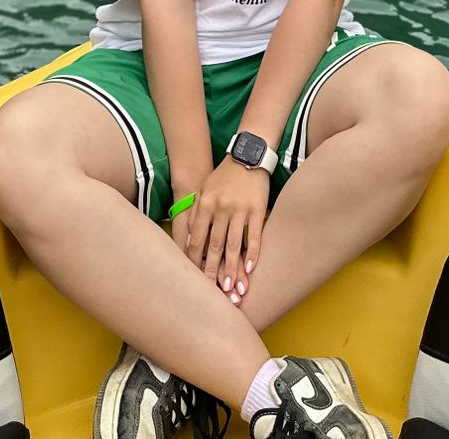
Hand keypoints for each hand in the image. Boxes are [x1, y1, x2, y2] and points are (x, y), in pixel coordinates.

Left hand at [180, 155, 267, 301]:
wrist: (247, 155)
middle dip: (213, 271)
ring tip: (230, 287)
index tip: (195, 279)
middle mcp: (221, 208)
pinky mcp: (257, 209)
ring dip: (232, 268)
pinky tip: (251, 268)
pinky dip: (252, 253)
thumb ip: (197, 214)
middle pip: (215, 245)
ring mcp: (240, 209)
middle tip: (213, 293)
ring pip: (234, 244)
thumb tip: (191, 239)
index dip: (196, 260)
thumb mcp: (205, 190)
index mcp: (206, 204)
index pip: (198, 239)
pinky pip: (254, 235)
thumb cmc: (224, 176)